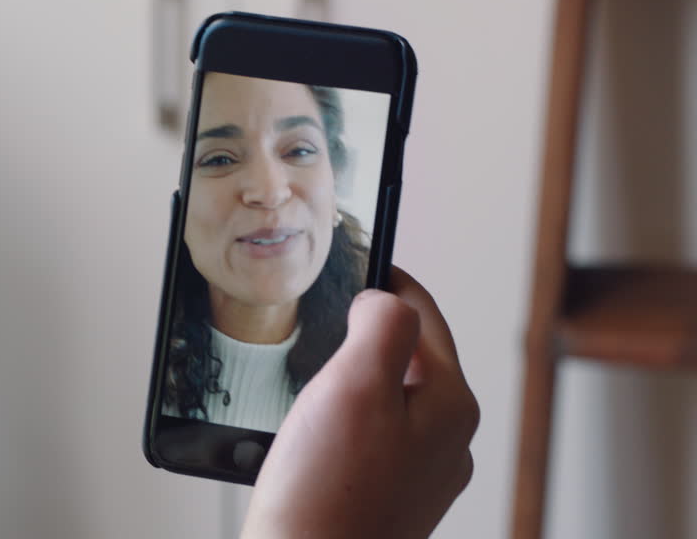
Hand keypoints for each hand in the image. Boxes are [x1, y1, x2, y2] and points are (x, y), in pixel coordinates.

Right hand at [240, 267, 478, 538]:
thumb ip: (383, 325)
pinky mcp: (385, 501)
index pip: (423, 316)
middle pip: (408, 357)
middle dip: (367, 331)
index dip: (387, 280)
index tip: (359, 259)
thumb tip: (385, 299)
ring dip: (351, 378)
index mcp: (450, 405)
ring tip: (309, 374)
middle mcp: (445, 443)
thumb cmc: (327, 494)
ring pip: (387, 398)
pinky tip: (309, 432)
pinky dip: (340, 420)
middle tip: (323, 315)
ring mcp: (417, 477)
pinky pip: (368, 438)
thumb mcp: (356, 383)